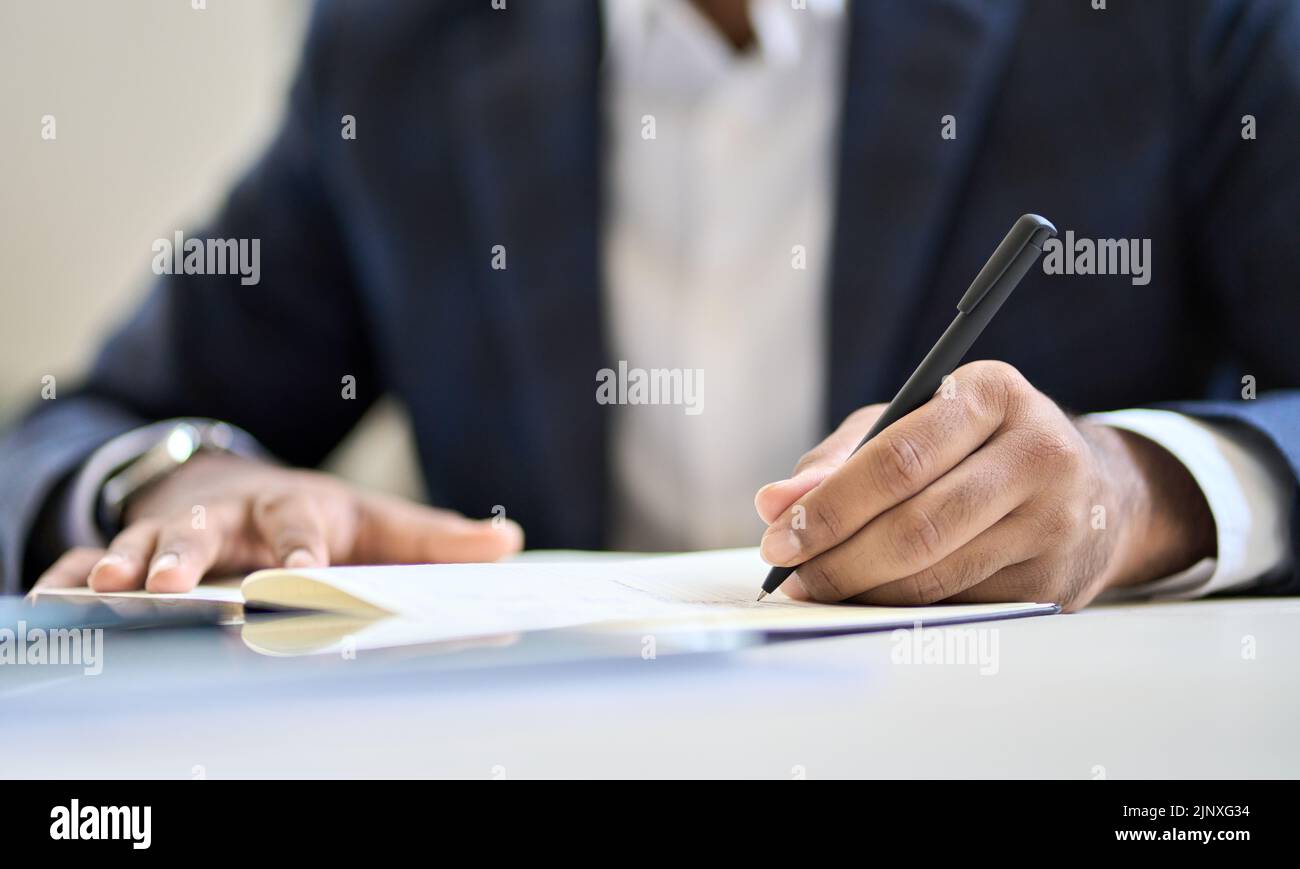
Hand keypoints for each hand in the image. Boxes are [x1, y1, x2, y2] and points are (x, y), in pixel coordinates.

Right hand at [35, 453, 523, 592]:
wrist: (233, 485)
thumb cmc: (314, 517)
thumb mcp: (375, 523)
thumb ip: (435, 541)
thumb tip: (511, 544)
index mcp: (296, 511)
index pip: (302, 530)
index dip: (302, 553)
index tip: (305, 577)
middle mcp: (233, 519)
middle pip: (209, 532)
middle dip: (190, 554)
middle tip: (176, 583)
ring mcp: (177, 531)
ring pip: (145, 543)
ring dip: (126, 564)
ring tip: (100, 588)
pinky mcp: (135, 547)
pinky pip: (94, 560)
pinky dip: (67, 577)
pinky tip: (51, 597)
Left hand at [753, 361, 1214, 610]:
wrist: (1088, 487)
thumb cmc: (974, 446)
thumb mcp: (909, 423)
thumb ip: (839, 459)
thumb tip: (774, 502)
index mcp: (991, 394)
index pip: (898, 461)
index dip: (830, 506)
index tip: (779, 535)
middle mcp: (1037, 454)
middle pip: (917, 527)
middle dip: (838, 559)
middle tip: (790, 576)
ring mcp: (1054, 522)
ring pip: (936, 575)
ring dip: (863, 591)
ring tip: (818, 589)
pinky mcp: (1055, 580)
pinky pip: (958, 606)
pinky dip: (902, 608)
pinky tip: (870, 600)